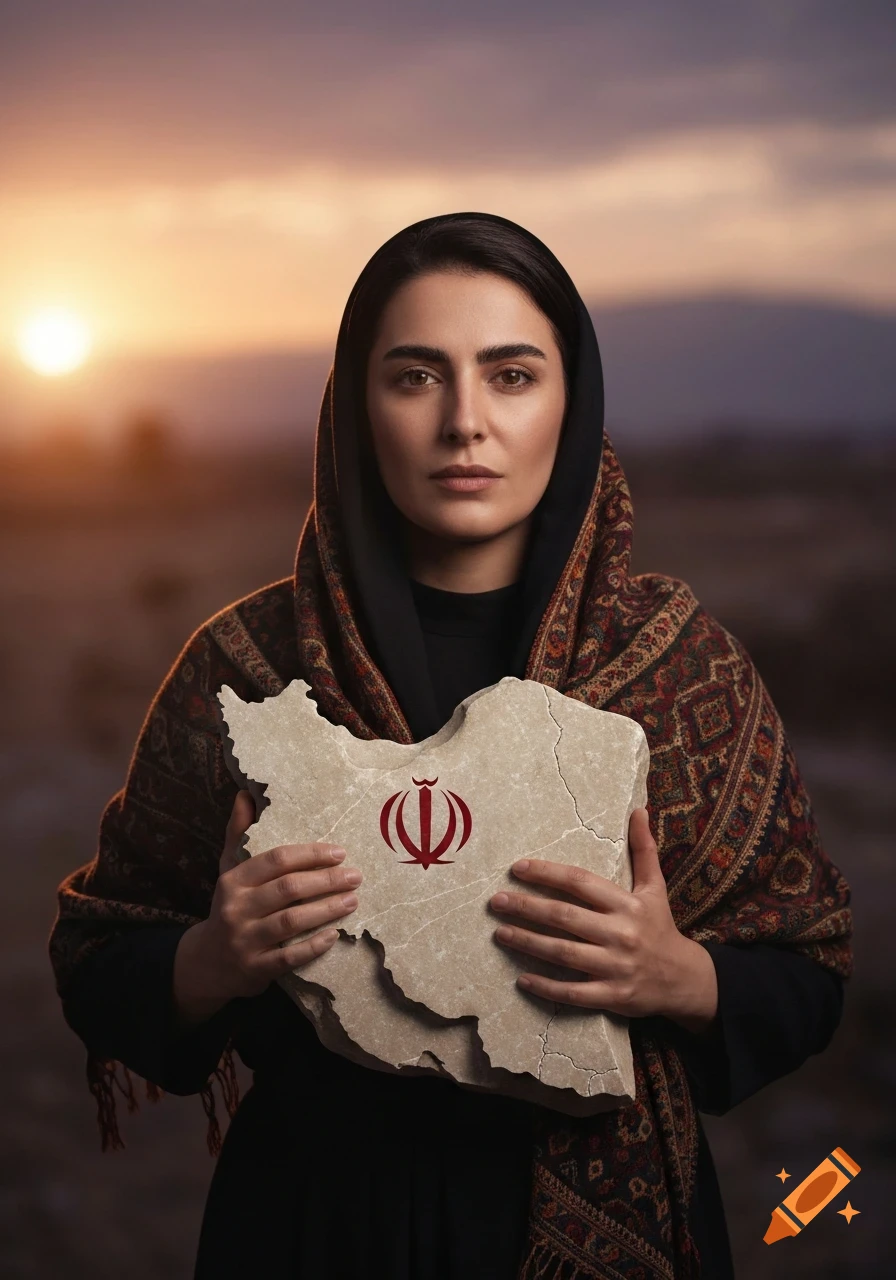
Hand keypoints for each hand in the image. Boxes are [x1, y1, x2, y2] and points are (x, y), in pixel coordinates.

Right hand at [173, 790, 361, 1023]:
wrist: (206, 963)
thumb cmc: (229, 907)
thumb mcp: (228, 870)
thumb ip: (238, 833)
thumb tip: (245, 794)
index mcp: (233, 881)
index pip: (276, 860)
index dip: (310, 854)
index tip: (339, 852)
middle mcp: (236, 908)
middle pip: (288, 889)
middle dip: (326, 881)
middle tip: (355, 876)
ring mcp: (245, 940)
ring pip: (292, 921)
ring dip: (327, 909)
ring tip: (353, 900)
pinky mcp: (255, 969)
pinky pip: (289, 956)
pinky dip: (313, 946)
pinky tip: (334, 935)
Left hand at [488, 807, 717, 1030]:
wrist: (685, 980)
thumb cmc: (660, 928)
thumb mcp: (655, 888)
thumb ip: (643, 850)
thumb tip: (638, 810)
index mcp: (626, 904)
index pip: (580, 882)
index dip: (547, 873)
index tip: (517, 869)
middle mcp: (620, 933)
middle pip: (565, 917)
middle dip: (527, 908)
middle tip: (496, 902)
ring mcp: (616, 966)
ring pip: (563, 953)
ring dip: (528, 942)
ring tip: (500, 933)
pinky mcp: (613, 996)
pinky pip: (574, 992)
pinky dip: (547, 987)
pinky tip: (521, 979)